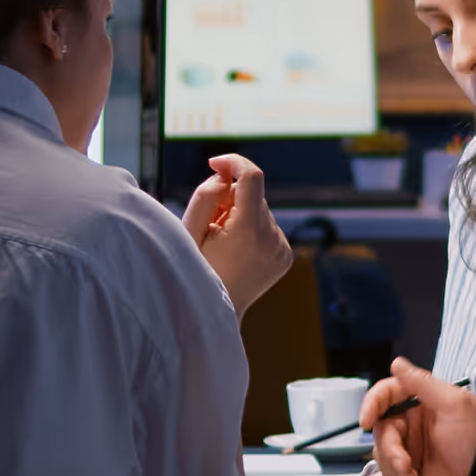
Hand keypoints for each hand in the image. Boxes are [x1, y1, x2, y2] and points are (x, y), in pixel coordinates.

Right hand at [182, 154, 291, 318]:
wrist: (217, 313)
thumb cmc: (197, 271)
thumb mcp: (190, 230)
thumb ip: (205, 195)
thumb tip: (224, 177)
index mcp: (249, 229)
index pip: (251, 176)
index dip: (233, 162)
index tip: (215, 163)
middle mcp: (272, 237)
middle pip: (253, 194)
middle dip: (231, 198)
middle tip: (211, 223)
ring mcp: (282, 247)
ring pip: (260, 210)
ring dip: (241, 215)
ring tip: (223, 243)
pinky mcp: (285, 255)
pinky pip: (268, 227)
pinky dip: (252, 229)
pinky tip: (238, 251)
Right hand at [359, 357, 475, 475]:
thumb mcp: (452, 404)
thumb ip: (422, 383)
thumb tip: (396, 363)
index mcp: (418, 401)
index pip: (385, 395)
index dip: (371, 404)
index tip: (365, 420)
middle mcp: (411, 421)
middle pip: (381, 430)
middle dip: (389, 449)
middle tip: (404, 464)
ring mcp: (410, 446)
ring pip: (382, 453)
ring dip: (393, 467)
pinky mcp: (410, 468)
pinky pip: (390, 473)